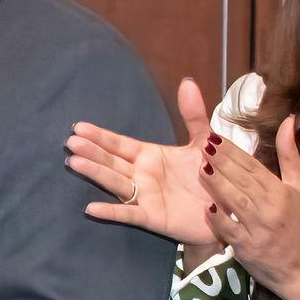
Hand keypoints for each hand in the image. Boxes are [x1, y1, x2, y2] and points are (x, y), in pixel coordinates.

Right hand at [68, 77, 219, 247]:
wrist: (228, 208)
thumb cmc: (211, 176)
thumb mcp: (203, 141)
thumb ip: (193, 115)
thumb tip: (187, 82)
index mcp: (149, 156)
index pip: (119, 144)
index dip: (100, 136)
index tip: (79, 127)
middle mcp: (142, 175)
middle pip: (112, 161)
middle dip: (92, 151)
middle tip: (71, 142)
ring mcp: (145, 196)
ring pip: (115, 183)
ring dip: (95, 173)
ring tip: (75, 163)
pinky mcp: (153, 217)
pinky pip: (129, 213)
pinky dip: (111, 211)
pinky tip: (91, 208)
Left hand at [206, 111, 299, 290]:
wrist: (296, 266)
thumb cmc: (294, 222)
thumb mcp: (299, 187)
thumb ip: (290, 155)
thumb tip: (288, 120)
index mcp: (282, 191)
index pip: (254, 167)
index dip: (234, 152)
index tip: (214, 137)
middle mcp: (272, 207)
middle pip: (244, 181)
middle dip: (222, 163)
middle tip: (202, 146)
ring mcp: (259, 228)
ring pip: (236, 202)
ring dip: (218, 185)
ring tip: (200, 168)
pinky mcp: (248, 247)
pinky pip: (230, 230)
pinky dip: (219, 220)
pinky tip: (206, 207)